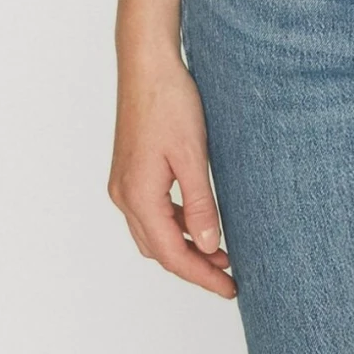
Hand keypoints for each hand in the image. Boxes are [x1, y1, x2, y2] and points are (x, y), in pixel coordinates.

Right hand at [109, 50, 235, 298]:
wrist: (147, 64)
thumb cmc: (170, 102)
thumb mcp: (193, 154)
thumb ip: (201, 203)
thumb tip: (211, 246)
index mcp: (139, 196)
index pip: (172, 254)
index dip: (202, 276)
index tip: (230, 289)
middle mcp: (125, 197)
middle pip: (160, 250)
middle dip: (194, 267)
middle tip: (230, 276)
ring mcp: (123, 185)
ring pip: (154, 234)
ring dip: (185, 247)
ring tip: (220, 253)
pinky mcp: (129, 172)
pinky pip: (151, 214)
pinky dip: (174, 226)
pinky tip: (197, 222)